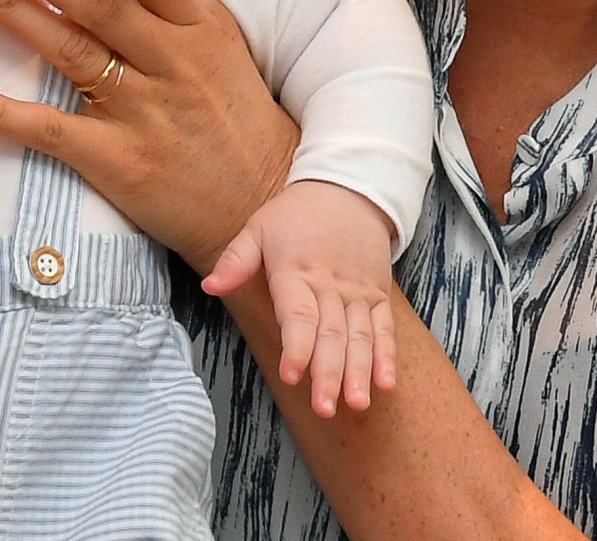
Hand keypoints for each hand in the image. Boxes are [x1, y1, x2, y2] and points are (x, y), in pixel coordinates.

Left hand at [0, 0, 296, 268]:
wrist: (260, 201)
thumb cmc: (230, 111)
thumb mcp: (219, 45)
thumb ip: (167, 1)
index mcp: (199, 27)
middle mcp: (171, 63)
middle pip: (97, 6)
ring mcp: (142, 113)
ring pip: (68, 51)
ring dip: (8, 9)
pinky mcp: (117, 160)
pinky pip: (51, 131)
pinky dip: (1, 113)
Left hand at [203, 179, 397, 415]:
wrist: (347, 190)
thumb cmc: (294, 214)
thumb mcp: (258, 227)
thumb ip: (235, 260)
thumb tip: (210, 288)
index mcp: (296, 272)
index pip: (298, 315)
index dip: (296, 347)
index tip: (291, 375)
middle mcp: (330, 286)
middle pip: (331, 334)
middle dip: (328, 374)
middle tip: (324, 407)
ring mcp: (357, 293)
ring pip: (360, 337)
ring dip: (359, 372)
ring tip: (357, 404)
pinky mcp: (377, 296)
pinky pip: (384, 329)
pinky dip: (386, 356)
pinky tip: (385, 384)